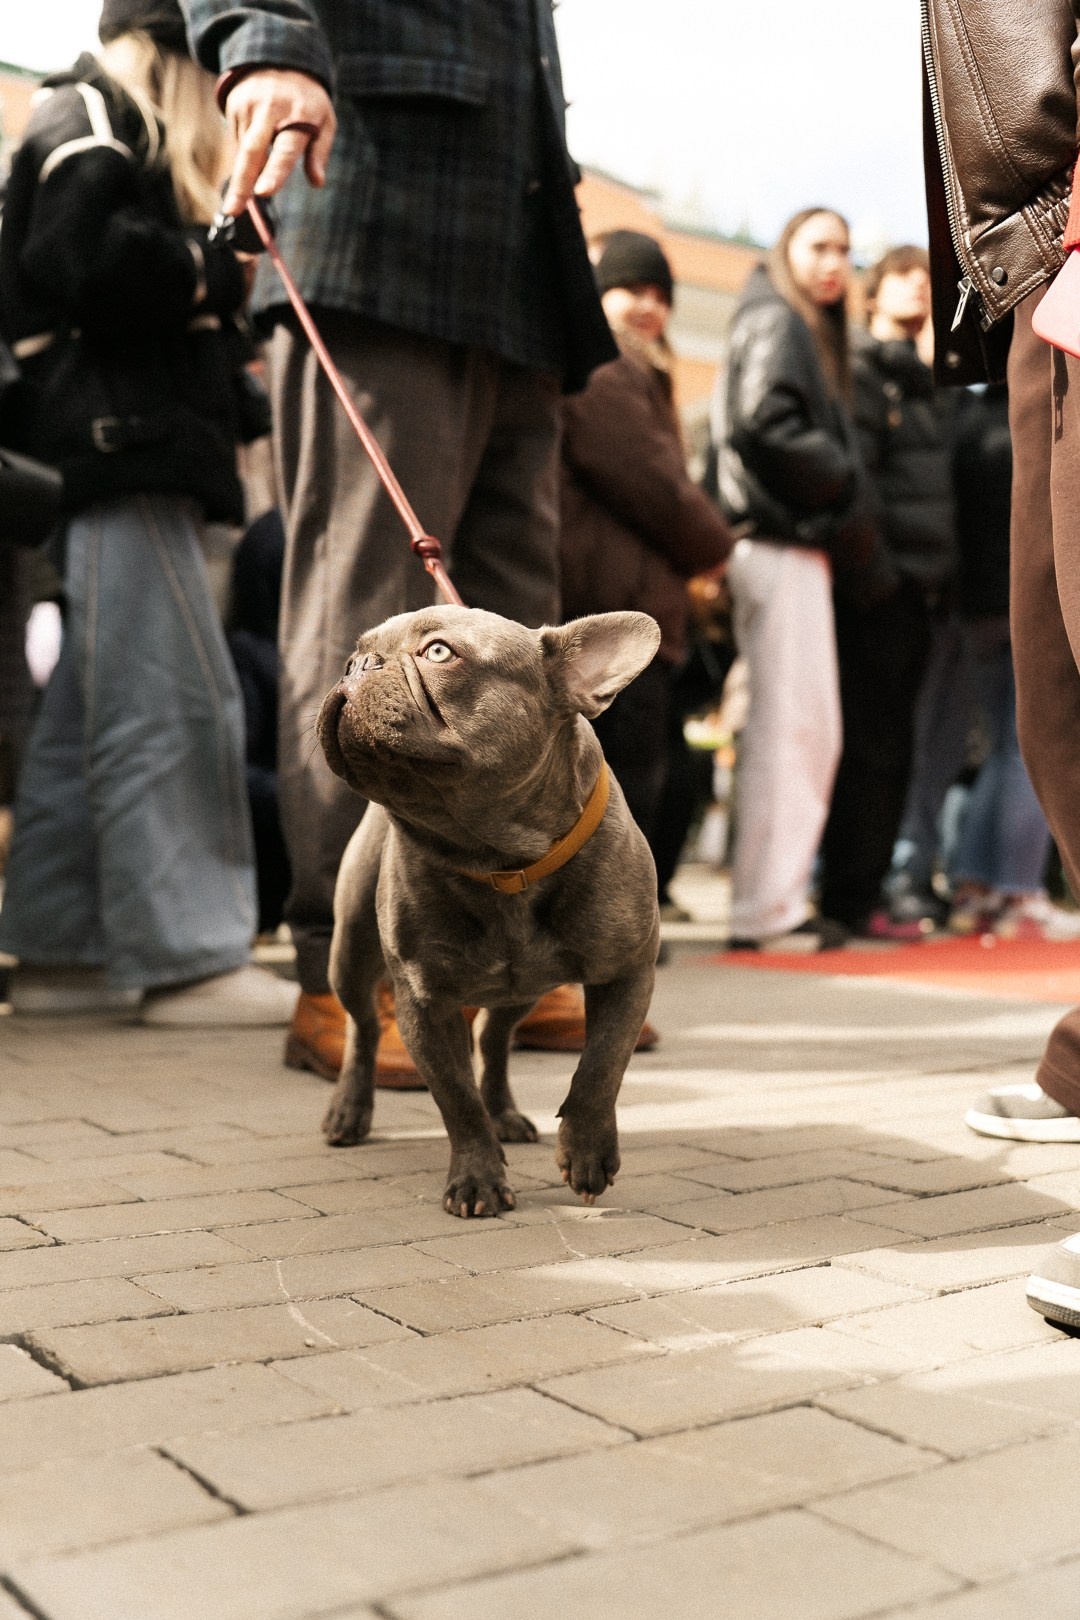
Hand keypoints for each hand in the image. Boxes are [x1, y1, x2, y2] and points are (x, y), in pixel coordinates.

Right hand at [222, 70, 335, 216]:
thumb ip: (319, 151)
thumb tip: (317, 182)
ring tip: (266, 150)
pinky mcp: (233, 105)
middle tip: (232, 211)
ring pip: (244, 151)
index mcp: (298, 115)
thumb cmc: (308, 99)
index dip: (275, 171)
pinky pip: (238, 140)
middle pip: (251, 152)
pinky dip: (248, 150)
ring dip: (250, 168)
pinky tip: (259, 135)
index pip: (286, 149)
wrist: (279, 54)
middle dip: (241, 184)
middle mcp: (270, 110)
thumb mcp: (325, 120)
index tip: (264, 192)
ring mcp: (248, 106)